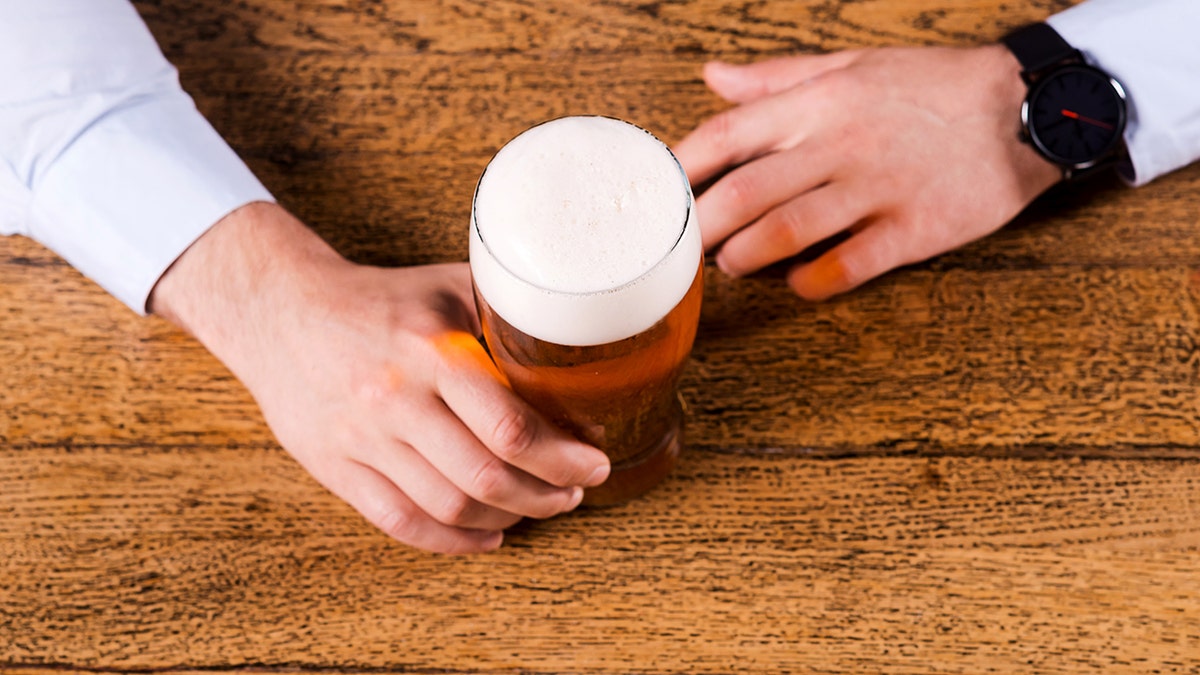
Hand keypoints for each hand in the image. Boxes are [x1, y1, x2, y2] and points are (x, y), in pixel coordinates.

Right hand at [150, 203, 609, 553]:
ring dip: (507, 518)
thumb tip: (575, 338)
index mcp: (431, 352)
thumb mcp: (446, 286)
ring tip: (537, 508)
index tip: (593, 463)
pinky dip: (453, 541)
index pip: (509, 427)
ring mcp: (364, 441)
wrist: (281, 313)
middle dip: (545, 495)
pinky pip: (401, 522)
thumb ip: (503, 313)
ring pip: (449, 507)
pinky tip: (487, 535)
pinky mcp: (337, 469)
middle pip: (486, 477)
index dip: (562, 458)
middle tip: (574, 492)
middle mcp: (396, 401)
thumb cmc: (378, 300)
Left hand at [673, 44, 1062, 299]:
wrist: (1026, 107)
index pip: (727, 135)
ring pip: (787, 231)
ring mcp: (876, 188)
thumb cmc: (931, 87)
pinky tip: (798, 284)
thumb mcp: (851, 65)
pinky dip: (812, 282)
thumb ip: (776, 77)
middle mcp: (839, 144)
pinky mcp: (914, 228)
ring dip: (746, 257)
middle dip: (702, 227)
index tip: (658, 195)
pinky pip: (848, 265)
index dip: (682, 169)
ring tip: (733, 264)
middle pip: (745, 192)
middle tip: (683, 249)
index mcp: (818, 103)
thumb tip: (712, 77)